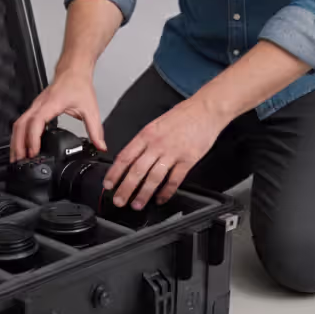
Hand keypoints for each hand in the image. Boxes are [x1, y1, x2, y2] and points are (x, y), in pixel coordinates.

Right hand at [11, 69, 106, 160]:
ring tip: (17, 157)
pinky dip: (19, 135)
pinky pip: (22, 122)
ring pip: (18, 124)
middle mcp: (39, 105)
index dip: (33, 138)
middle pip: (21, 125)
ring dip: (16, 141)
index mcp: (51, 104)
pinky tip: (22, 145)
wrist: (73, 71)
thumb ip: (96, 130)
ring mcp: (35, 106)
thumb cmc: (78, 85)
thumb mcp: (91, 110)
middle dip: (18, 144)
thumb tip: (100, 146)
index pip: (36, 122)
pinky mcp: (35, 108)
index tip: (34, 152)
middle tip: (20, 161)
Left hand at [103, 99, 228, 207]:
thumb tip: (131, 158)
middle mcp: (157, 144)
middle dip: (125, 188)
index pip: (125, 157)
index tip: (108, 184)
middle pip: (136, 170)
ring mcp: (173, 153)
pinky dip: (166, 192)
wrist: (206, 109)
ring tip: (137, 204)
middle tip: (118, 200)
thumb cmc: (183, 115)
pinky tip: (161, 199)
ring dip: (143, 194)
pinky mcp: (188, 160)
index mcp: (147, 134)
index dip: (115, 173)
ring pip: (153, 177)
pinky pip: (174, 180)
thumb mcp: (156, 123)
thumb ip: (144, 140)